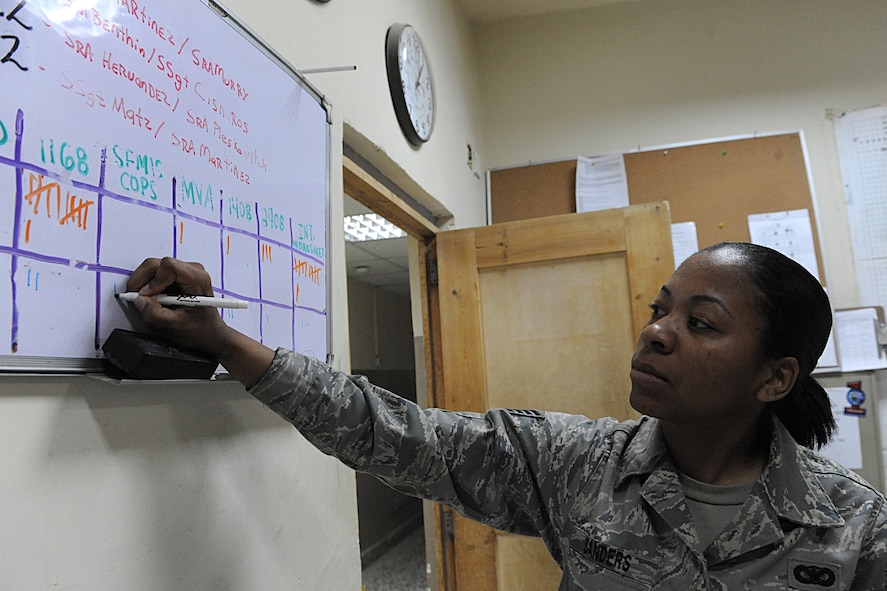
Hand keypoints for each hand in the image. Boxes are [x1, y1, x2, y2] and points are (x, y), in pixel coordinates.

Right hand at [126, 257, 274, 386]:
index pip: (169, 266)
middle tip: (138, 299)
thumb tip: (139, 300)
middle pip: (157, 264)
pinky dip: (149, 286)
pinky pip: (156, 273)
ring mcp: (185, 271)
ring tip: (150, 302)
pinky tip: (155, 299)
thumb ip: (154, 314)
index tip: (147, 296)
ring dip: (145, 284)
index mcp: (197, 280)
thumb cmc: (199, 330)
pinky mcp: (178, 274)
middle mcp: (193, 270)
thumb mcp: (174, 327)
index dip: (153, 280)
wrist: (209, 333)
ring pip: (154, 268)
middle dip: (142, 281)